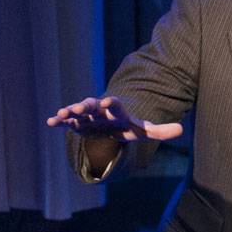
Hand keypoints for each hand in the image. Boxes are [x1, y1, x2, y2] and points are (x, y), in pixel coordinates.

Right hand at [46, 95, 183, 142]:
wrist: (109, 124)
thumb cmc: (126, 125)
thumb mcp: (142, 130)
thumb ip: (160, 130)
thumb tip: (181, 130)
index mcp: (116, 110)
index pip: (115, 105)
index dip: (112, 103)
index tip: (108, 101)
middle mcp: (100, 109)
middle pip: (93, 104)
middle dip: (86, 106)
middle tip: (79, 107)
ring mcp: (87, 114)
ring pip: (77, 110)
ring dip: (70, 112)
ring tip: (61, 114)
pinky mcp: (77, 122)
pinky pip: (67, 120)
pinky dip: (59, 120)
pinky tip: (50, 122)